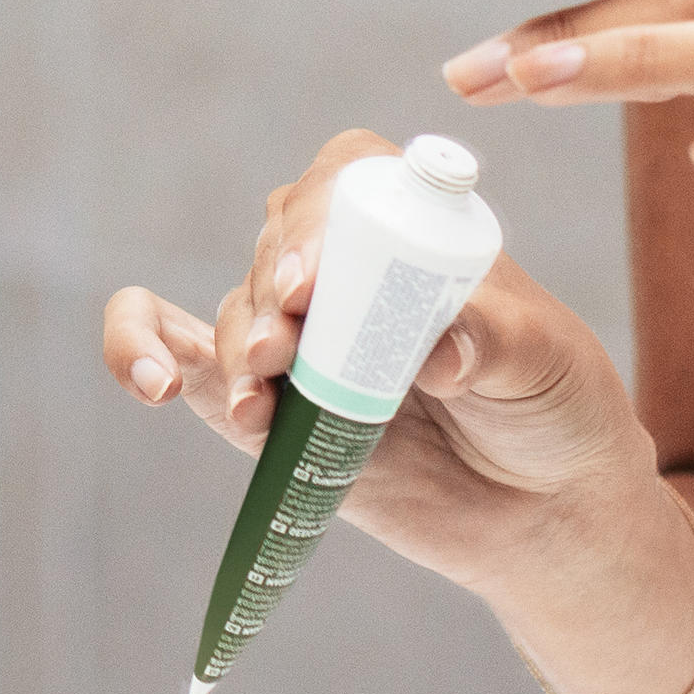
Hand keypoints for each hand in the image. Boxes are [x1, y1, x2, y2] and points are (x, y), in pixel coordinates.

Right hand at [97, 127, 652, 585]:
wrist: (545, 511)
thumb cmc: (555, 406)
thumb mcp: (545, 361)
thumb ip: (494, 341)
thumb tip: (438, 349)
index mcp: (408, 228)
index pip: (341, 182)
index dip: (316, 219)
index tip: (312, 282)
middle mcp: (342, 273)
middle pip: (277, 246)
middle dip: (270, 290)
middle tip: (285, 345)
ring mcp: (297, 342)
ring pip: (230, 312)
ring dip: (232, 345)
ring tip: (263, 396)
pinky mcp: (262, 410)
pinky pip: (174, 357)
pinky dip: (138, 348)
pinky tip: (151, 382)